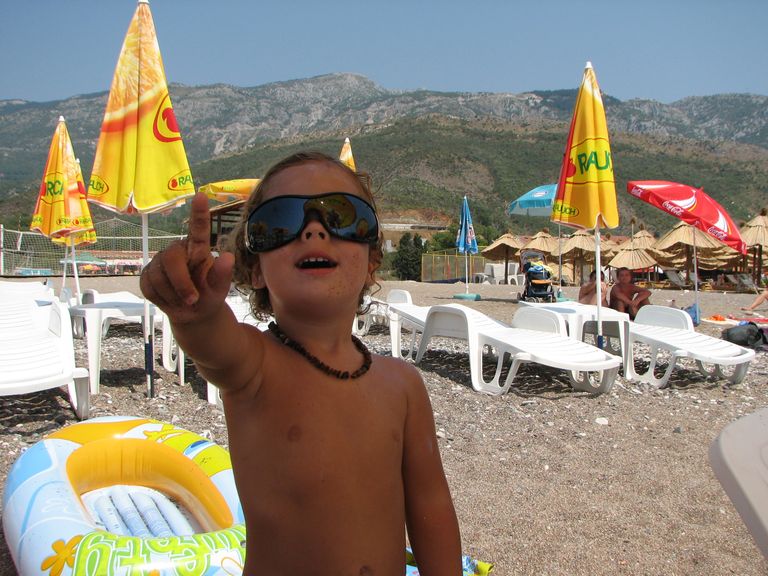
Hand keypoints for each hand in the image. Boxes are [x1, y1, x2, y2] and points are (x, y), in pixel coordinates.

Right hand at [140, 192, 233, 323]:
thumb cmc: (209, 294)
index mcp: (198, 249)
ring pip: (158, 275)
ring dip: (173, 294)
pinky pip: (149, 286)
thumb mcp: (220, 288)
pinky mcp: (147, 274)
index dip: (199, 213)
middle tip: (192, 299)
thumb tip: (228, 257)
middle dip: (181, 283)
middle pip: (171, 258)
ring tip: (185, 300)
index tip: (201, 196)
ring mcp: (160, 261)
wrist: (193, 314)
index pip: (199, 228)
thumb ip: (222, 274)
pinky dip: (162, 298)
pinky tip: (170, 299)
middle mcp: (178, 250)